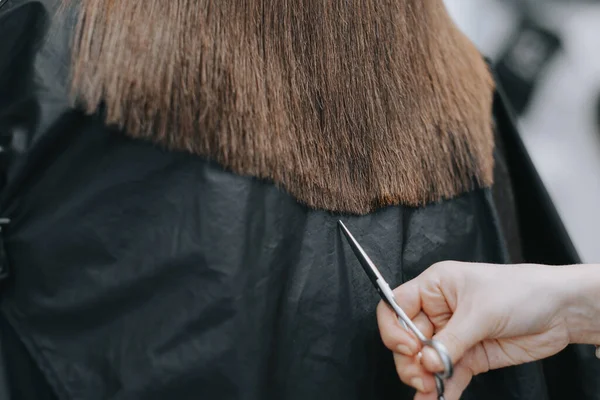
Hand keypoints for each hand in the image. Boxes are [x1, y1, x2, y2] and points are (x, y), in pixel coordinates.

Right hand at [376, 261, 573, 399]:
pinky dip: (442, 389)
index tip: (409, 348)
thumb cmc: (521, 290)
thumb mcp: (481, 311)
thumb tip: (427, 364)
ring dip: (425, 379)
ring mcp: (454, 335)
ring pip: (425, 361)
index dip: (394, 329)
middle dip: (411, 361)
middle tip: (422, 377)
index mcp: (434, 287)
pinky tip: (440, 399)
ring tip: (432, 391)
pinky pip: (448, 375)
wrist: (561, 309)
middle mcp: (439, 310)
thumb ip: (452, 340)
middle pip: (406, 339)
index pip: (396, 306)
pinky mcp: (470, 356)